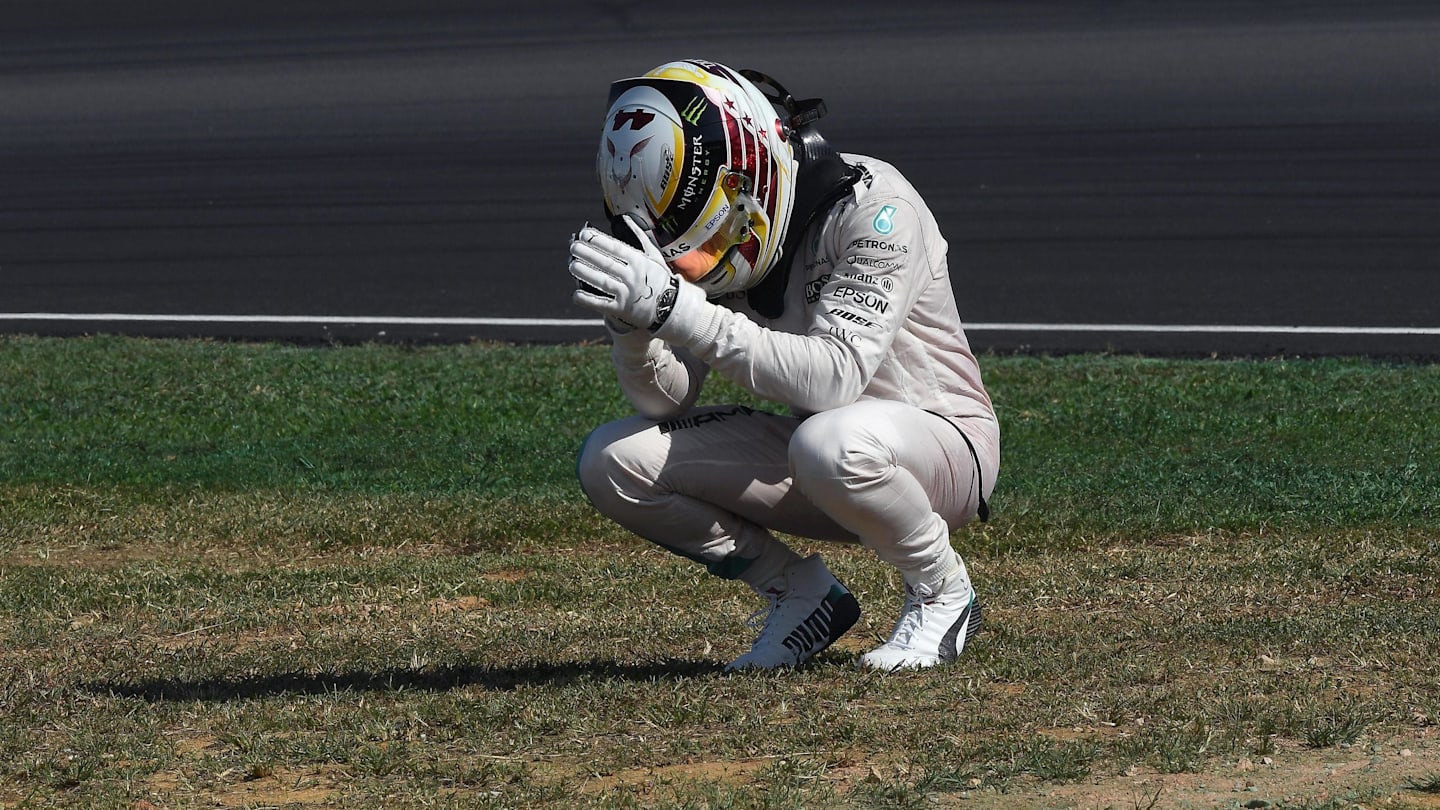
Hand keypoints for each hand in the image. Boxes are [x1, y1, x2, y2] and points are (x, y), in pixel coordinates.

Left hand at [570, 216, 680, 331]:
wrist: (671, 307)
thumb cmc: (660, 278)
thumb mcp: (654, 255)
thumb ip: (639, 236)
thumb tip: (626, 218)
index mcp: (639, 261)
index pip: (616, 248)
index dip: (598, 240)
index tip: (584, 234)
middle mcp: (633, 277)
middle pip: (606, 263)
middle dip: (588, 254)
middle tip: (573, 247)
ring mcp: (627, 294)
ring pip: (603, 282)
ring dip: (586, 273)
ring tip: (573, 265)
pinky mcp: (622, 309)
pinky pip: (602, 304)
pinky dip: (588, 300)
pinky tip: (576, 294)